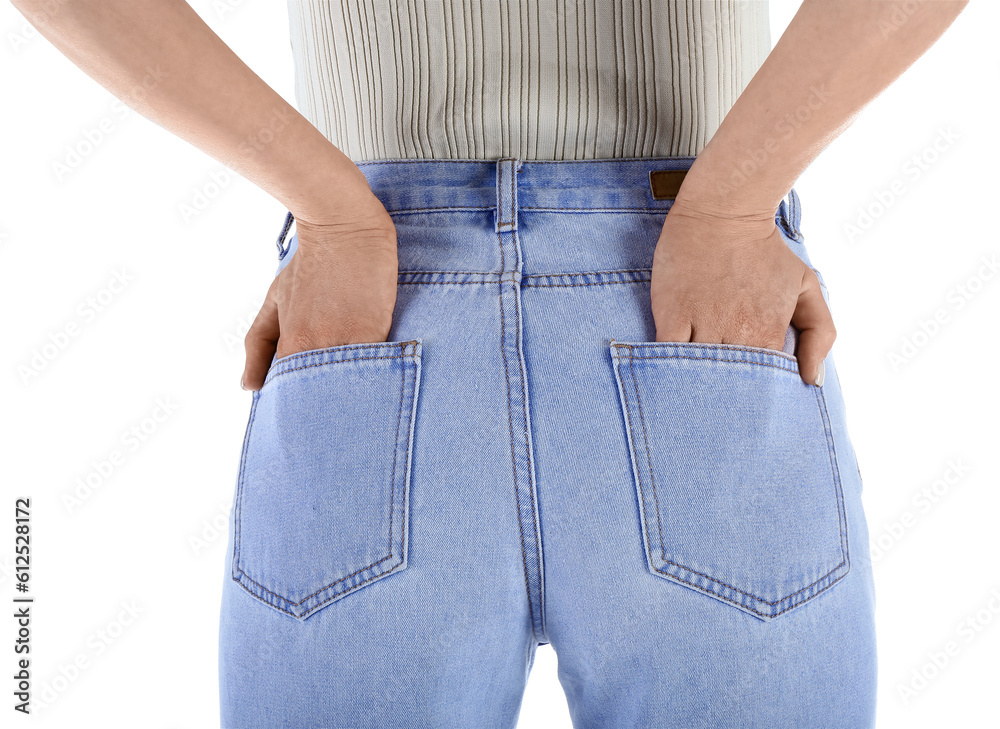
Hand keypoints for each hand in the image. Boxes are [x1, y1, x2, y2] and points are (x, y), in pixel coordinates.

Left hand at [241, 199, 398, 390]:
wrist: (343, 230)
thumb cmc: (308, 267)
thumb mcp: (273, 302)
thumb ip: (257, 345)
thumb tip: (249, 387)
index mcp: (291, 345)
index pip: (291, 392)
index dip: (299, 403)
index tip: (308, 410)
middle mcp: (317, 347)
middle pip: (322, 395)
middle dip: (327, 404)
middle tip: (333, 408)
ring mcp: (348, 341)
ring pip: (350, 384)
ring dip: (353, 391)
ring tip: (359, 393)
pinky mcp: (376, 331)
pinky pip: (377, 365)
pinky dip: (377, 373)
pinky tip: (380, 374)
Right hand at [649, 200, 833, 385]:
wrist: (722, 213)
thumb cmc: (765, 250)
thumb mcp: (807, 286)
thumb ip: (821, 334)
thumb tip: (813, 380)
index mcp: (768, 332)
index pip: (764, 382)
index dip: (758, 392)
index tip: (751, 398)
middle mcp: (736, 333)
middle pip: (730, 383)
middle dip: (727, 396)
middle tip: (722, 406)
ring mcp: (702, 324)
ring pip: (698, 372)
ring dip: (698, 383)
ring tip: (696, 392)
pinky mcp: (670, 316)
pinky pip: (667, 354)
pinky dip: (669, 367)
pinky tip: (671, 372)